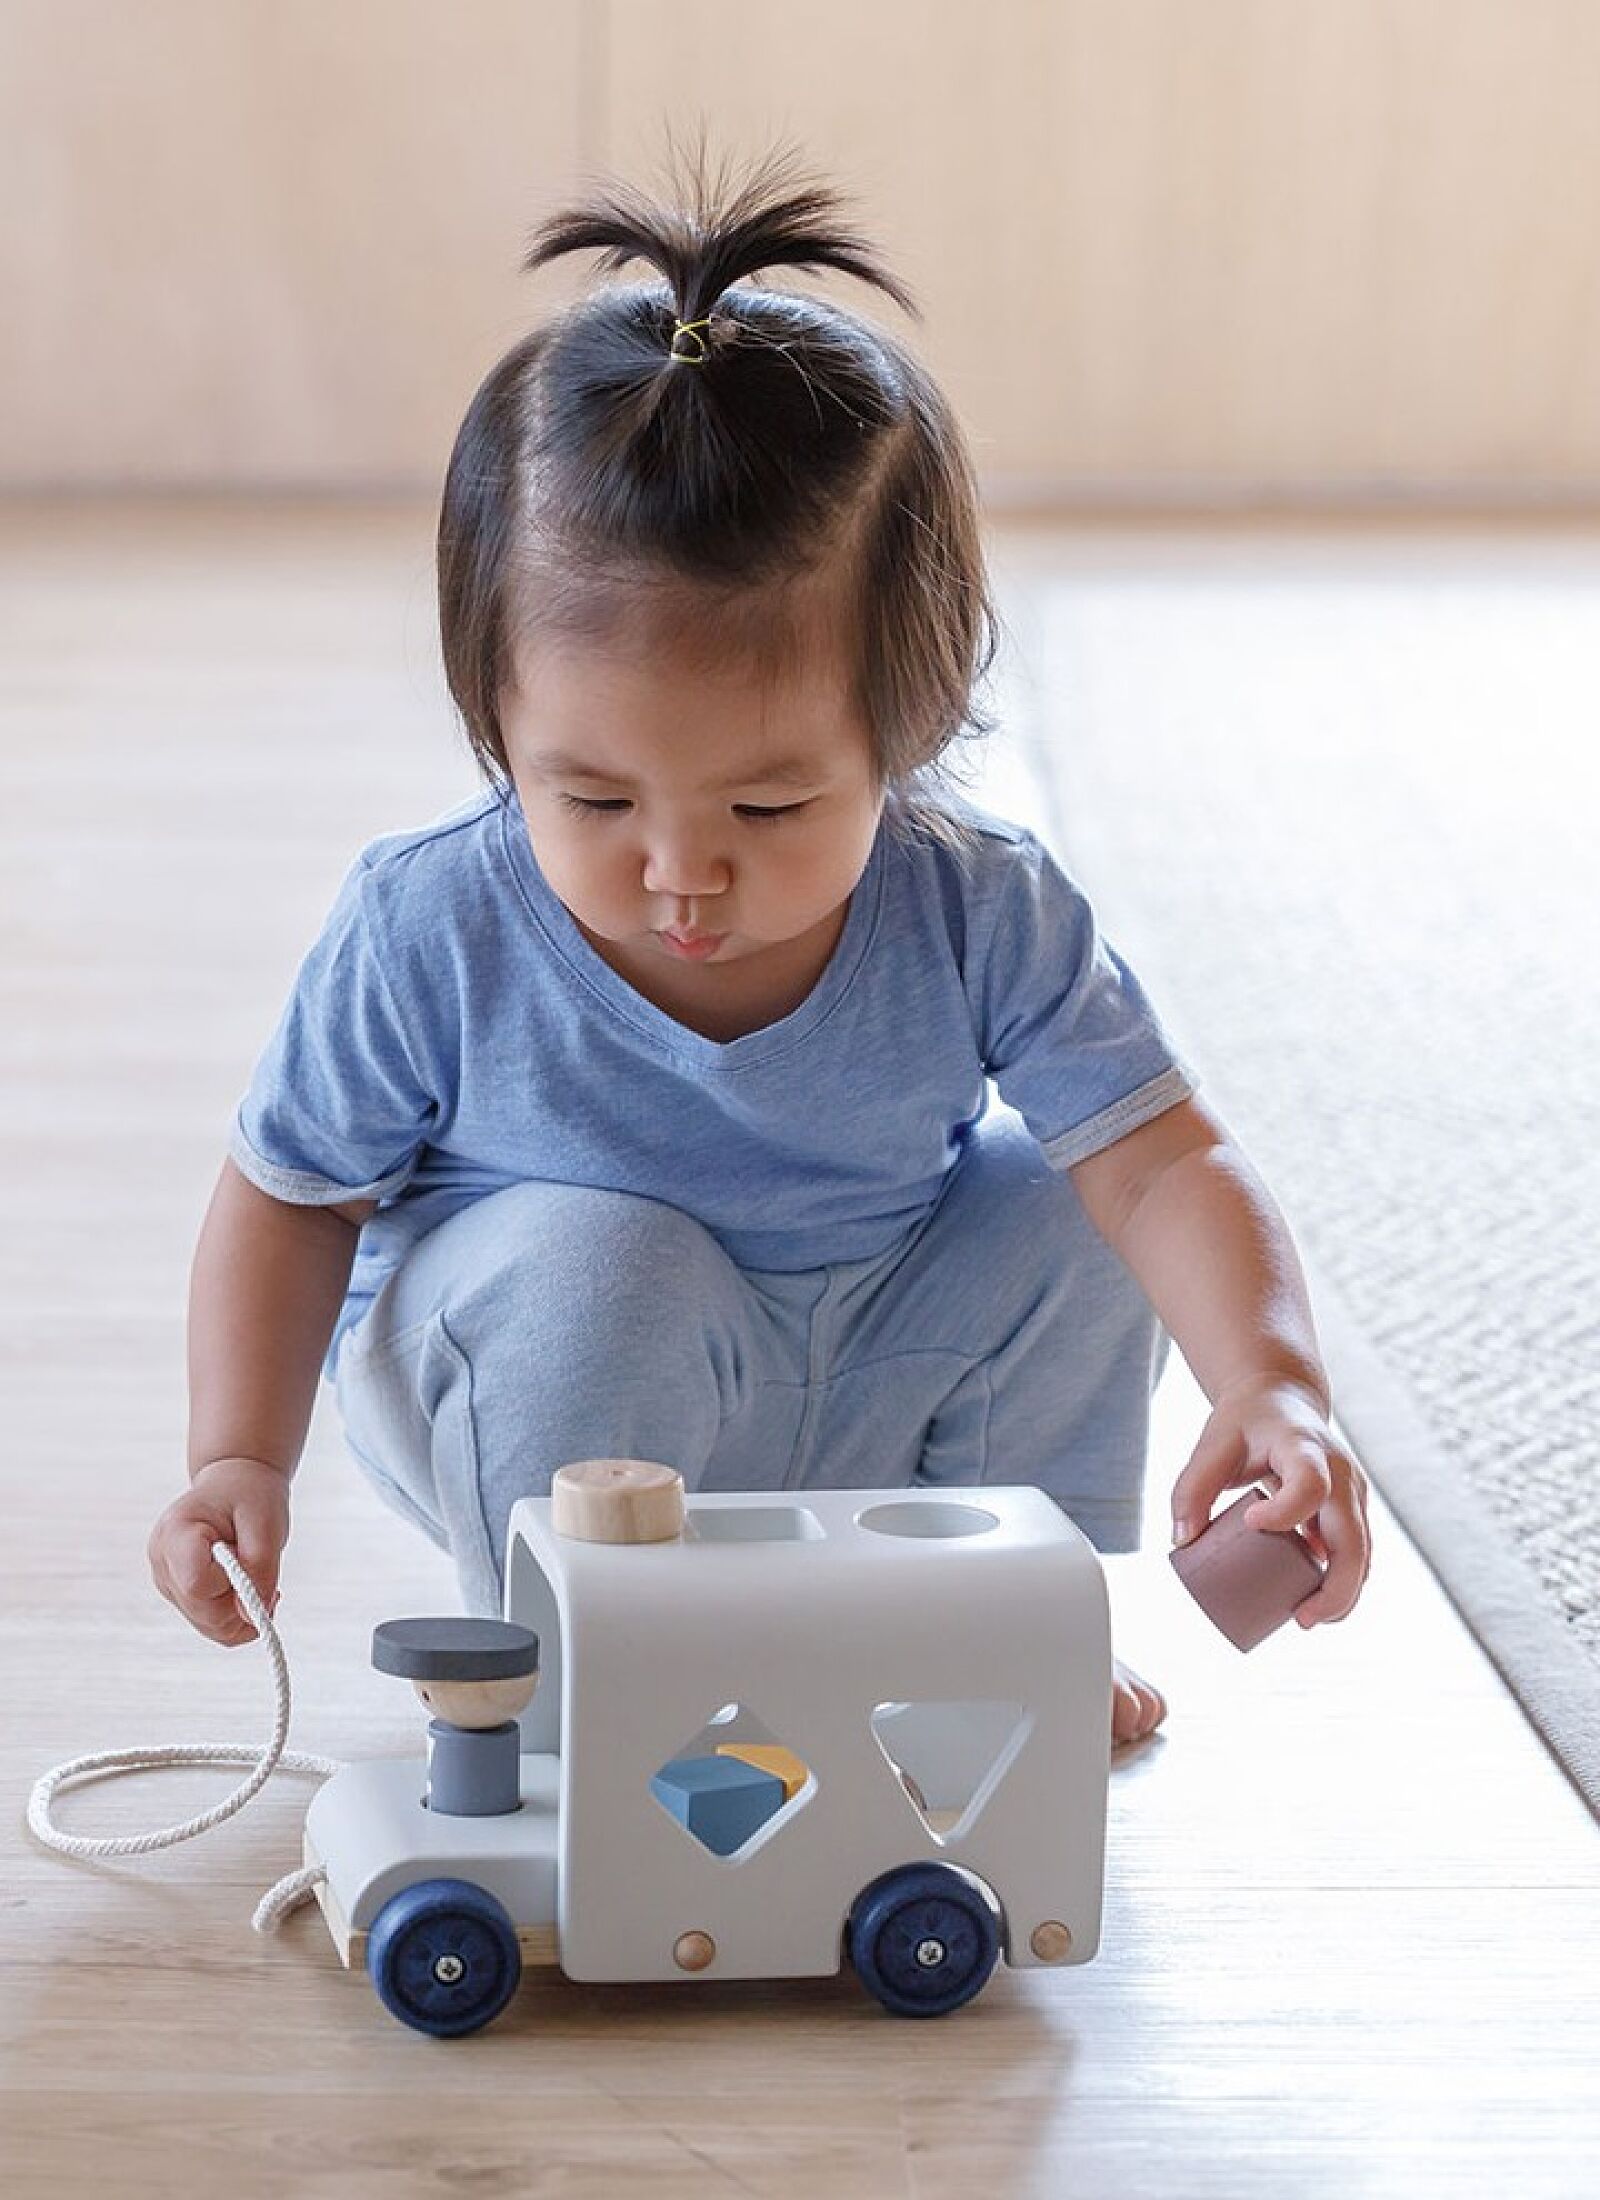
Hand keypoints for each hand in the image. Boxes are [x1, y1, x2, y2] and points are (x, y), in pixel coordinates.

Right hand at [147, 1457, 290, 1646]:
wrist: (235, 1484)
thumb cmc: (249, 1495)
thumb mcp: (266, 1522)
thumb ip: (260, 1568)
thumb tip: (251, 1616)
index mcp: (175, 1533)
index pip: (197, 1584)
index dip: (230, 1582)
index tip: (246, 1557)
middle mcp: (162, 1563)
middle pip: (204, 1611)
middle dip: (241, 1598)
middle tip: (260, 1565)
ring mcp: (168, 1583)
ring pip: (209, 1626)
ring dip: (242, 1609)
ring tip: (254, 1571)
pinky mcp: (180, 1596)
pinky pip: (212, 1626)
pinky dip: (237, 1617)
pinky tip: (249, 1589)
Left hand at [1169, 1374, 1371, 1626]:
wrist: (1283, 1399)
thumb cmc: (1249, 1420)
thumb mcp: (1215, 1441)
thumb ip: (1193, 1485)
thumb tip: (1183, 1539)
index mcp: (1306, 1449)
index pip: (1310, 1485)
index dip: (1287, 1511)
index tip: (1252, 1524)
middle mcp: (1340, 1474)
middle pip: (1353, 1537)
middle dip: (1335, 1585)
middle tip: (1301, 1618)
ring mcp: (1352, 1496)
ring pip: (1362, 1554)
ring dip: (1342, 1594)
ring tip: (1305, 1619)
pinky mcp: (1350, 1513)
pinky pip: (1354, 1555)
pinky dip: (1339, 1584)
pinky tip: (1314, 1606)